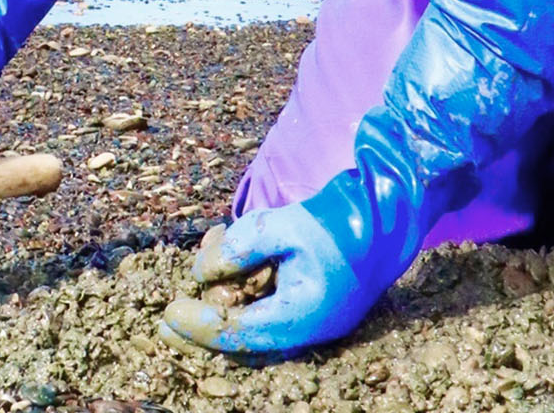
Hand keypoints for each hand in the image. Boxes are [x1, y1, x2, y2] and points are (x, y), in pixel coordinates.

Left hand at [159, 171, 412, 358]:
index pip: (240, 333)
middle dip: (202, 330)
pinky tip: (223, 250)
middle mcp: (306, 327)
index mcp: (304, 317)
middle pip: (243, 341)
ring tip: (201, 263)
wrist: (390, 212)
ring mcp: (309, 315)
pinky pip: (264, 303)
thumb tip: (202, 272)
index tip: (169, 311)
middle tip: (163, 324)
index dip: (201, 325)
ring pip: (251, 319)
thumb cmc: (341, 219)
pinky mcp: (308, 299)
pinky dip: (240, 284)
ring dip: (221, 298)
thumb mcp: (286, 224)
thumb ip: (242, 246)